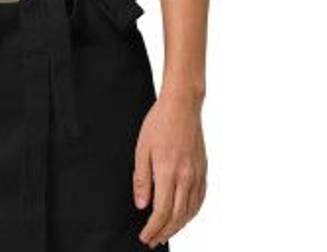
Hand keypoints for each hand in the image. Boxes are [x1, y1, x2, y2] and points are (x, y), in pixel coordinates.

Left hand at [133, 89, 207, 247]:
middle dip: (164, 232)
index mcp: (168, 172)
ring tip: (166, 232)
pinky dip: (192, 213)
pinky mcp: (203, 170)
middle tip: (153, 240)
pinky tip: (184, 216)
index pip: (162, 212)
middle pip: (177, 216)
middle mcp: (186, 177)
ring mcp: (197, 174)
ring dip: (178, 226)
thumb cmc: (159, 123)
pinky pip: (200, 199)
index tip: (145, 236)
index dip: (153, 228)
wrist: (182, 105)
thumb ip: (141, 179)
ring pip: (191, 211)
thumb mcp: (142, 149)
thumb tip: (141, 205)